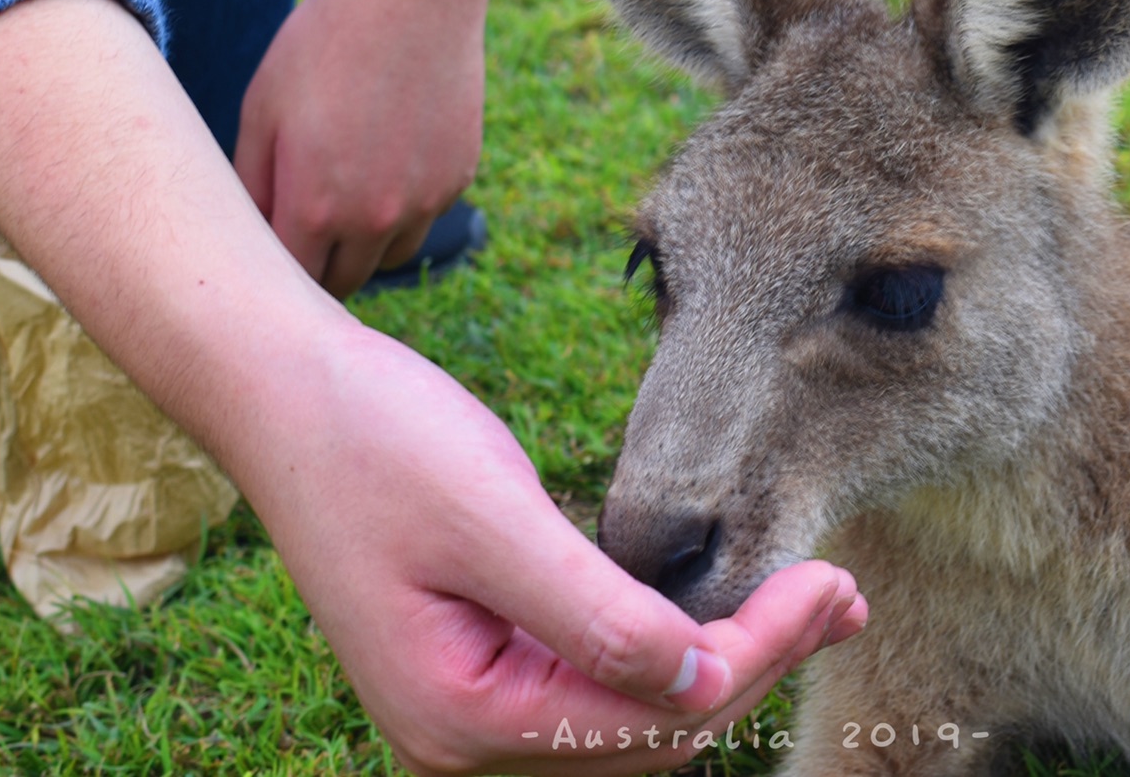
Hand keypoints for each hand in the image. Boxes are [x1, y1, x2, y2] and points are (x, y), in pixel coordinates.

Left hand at [236, 0, 520, 293]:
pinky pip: (424, 216)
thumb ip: (250, 183)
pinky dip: (404, 206)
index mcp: (314, 207)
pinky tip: (387, 154)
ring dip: (364, 245)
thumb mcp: (262, 109)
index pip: (288, 282)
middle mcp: (375, 219)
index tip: (259, 262)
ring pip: (388, 257)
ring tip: (343, 198)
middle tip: (298, 236)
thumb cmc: (322, 44)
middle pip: (342, 285)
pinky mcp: (459, 177)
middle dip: (317, 268)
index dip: (270, 275)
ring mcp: (425, 201)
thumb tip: (248, 234)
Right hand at [251, 321, 868, 774]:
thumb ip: (593, 615)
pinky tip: (730, 604)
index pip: (652, 718)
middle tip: (845, 592)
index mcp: (462, 719)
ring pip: (636, 715)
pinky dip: (674, 643)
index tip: (831, 585)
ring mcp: (476, 703)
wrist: (284, 393)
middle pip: (653, 732)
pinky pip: (602, 677)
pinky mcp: (489, 657)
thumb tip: (701, 681)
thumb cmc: (375, 442)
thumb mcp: (491, 519)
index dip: (755, 655)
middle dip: (756, 663)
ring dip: (727, 661)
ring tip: (818, 600)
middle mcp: (468, 736)